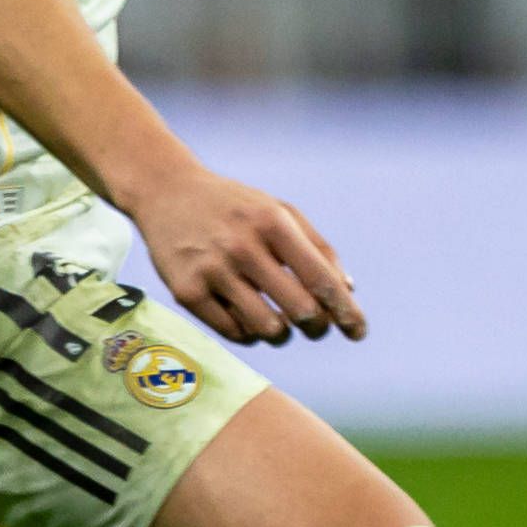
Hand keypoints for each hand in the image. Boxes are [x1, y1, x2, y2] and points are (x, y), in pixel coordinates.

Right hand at [126, 166, 367, 345]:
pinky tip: (249, 319)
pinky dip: (249, 333)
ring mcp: (212, 269)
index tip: (359, 332)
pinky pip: (232, 332)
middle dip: (317, 327)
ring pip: (267, 328)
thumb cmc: (236, 207)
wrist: (167, 192)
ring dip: (282, 334)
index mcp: (273, 223)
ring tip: (280, 323)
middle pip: (300, 309)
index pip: (320, 278)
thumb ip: (317, 248)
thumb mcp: (280, 211)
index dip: (345, 311)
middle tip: (316, 328)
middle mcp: (243, 246)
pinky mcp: (186, 290)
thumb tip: (348, 291)